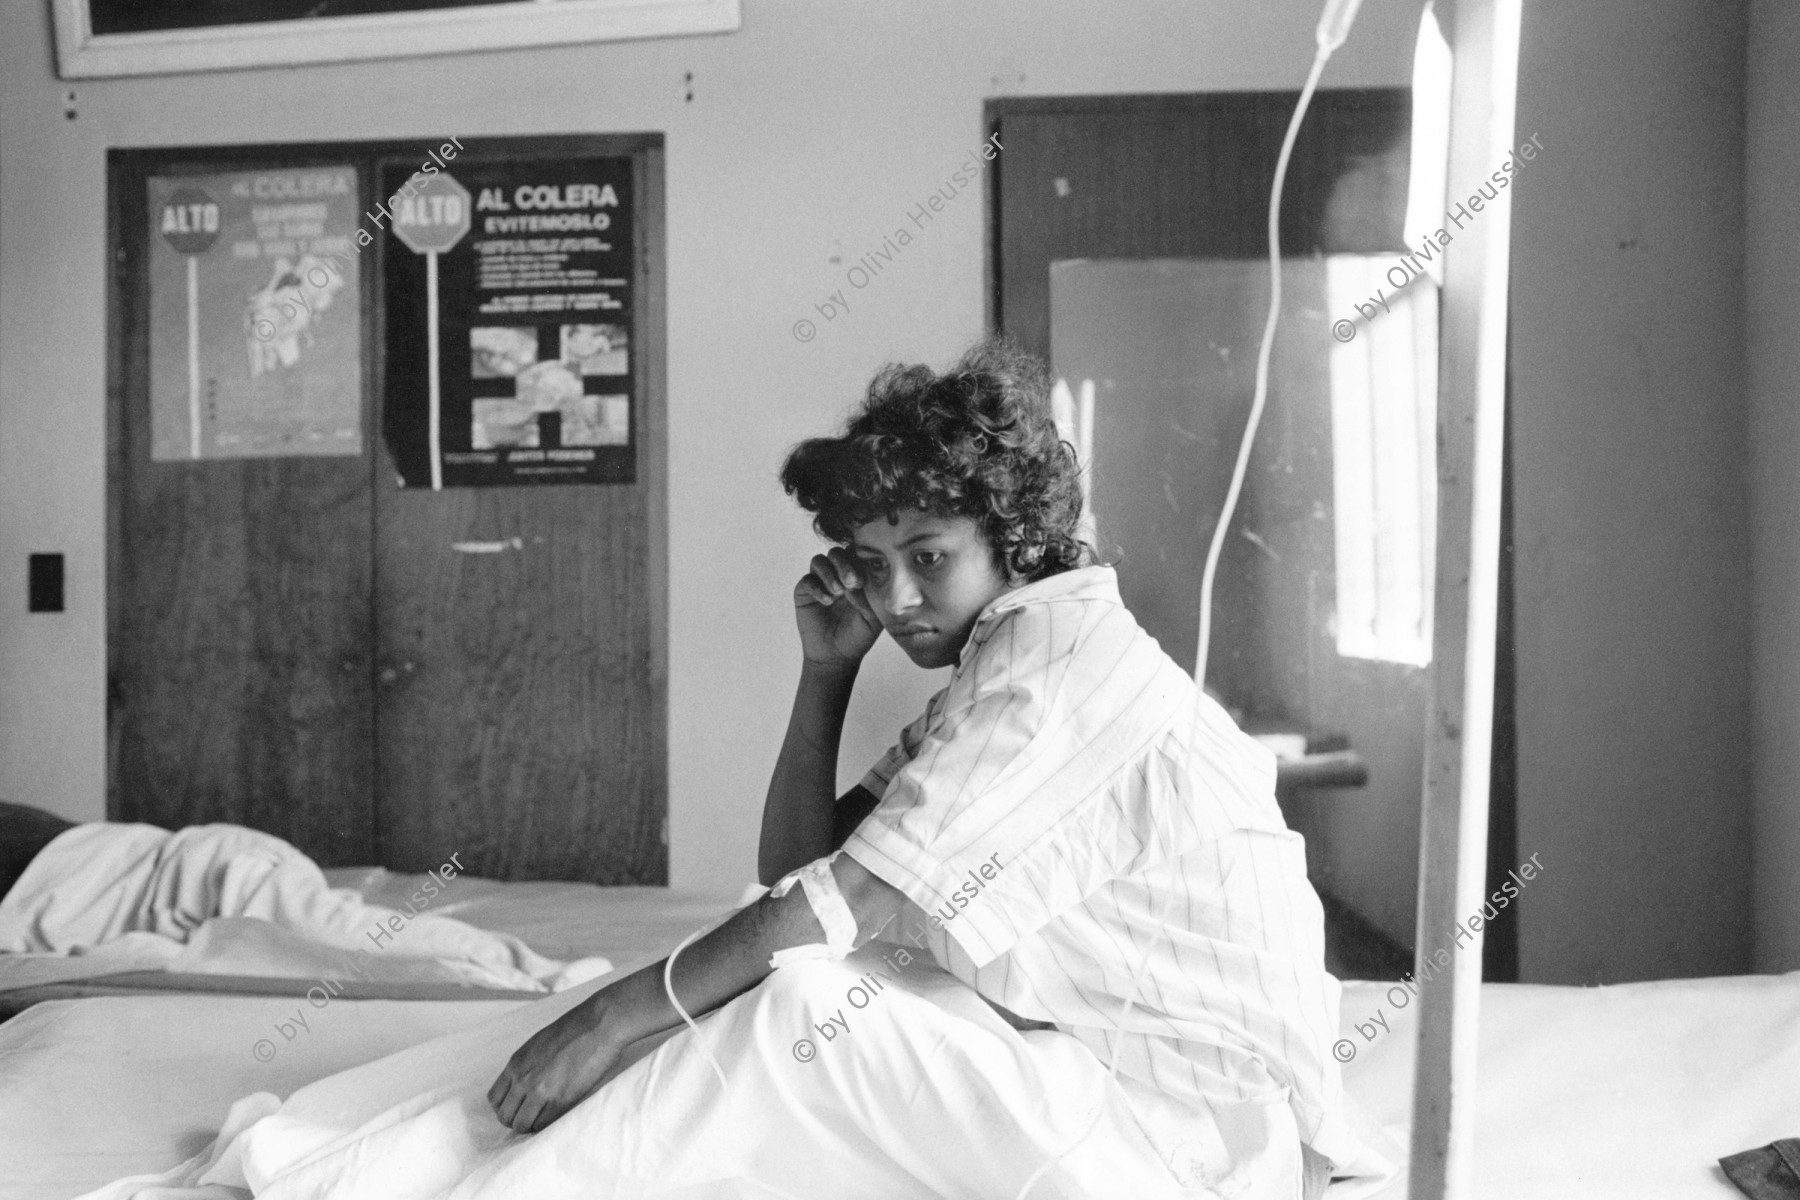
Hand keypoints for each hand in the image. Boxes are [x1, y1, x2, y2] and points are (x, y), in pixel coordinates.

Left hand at [487, 995, 627, 1132]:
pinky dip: (546, 1124)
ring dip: (530, 1125)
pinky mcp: (560, 1101)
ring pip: (521, 1125)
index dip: (505, 1106)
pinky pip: (543, 1124)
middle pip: (504, 1116)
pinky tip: (554, 1114)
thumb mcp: (538, 1044)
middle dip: (515, 1119)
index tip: (516, 1106)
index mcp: (516, 1063)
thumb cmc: (574, 1029)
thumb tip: (521, 1086)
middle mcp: (523, 1079)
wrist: (599, 1025)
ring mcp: (540, 1091)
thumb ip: (525, 1066)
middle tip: (529, 1116)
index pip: (494, 1098)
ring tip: (542, 1117)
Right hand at [794, 547, 881, 666]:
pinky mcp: (804, 593)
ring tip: (838, 593)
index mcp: (857, 576)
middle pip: (836, 552)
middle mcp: (837, 575)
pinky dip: (817, 588)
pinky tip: (827, 602)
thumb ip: (869, 596)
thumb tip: (857, 581)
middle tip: (851, 581)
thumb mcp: (873, 617)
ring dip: (829, 573)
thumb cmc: (858, 636)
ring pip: (819, 561)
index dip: (859, 561)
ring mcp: (820, 582)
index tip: (863, 580)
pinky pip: (807, 580)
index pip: (856, 555)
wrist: (837, 656)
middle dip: (844, 564)